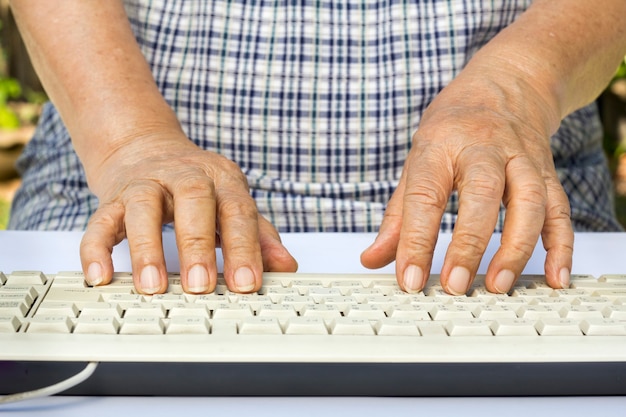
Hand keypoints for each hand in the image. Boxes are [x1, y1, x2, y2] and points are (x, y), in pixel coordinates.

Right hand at [79, 129, 297, 294]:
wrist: (147, 148)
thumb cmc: (198, 186)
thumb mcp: (232, 204)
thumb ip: (260, 235)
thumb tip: (287, 266)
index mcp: (221, 180)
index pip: (237, 211)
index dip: (244, 248)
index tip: (246, 284)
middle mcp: (184, 176)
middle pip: (193, 202)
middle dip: (197, 246)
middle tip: (201, 285)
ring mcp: (146, 184)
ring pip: (143, 208)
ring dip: (147, 248)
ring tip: (152, 287)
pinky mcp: (112, 197)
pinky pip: (100, 220)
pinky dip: (96, 248)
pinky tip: (101, 276)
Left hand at [361, 65, 573, 294]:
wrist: (507, 83)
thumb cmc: (454, 127)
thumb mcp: (417, 160)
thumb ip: (397, 215)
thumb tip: (373, 258)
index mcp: (440, 145)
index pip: (424, 196)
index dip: (415, 241)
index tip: (410, 279)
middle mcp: (484, 149)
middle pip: (482, 194)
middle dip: (469, 243)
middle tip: (455, 284)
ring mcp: (521, 160)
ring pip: (529, 201)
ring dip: (517, 248)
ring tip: (498, 286)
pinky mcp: (548, 173)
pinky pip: (560, 210)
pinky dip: (561, 246)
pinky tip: (554, 277)